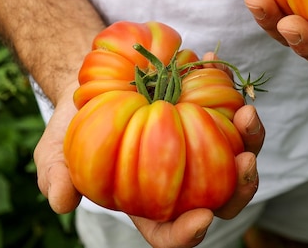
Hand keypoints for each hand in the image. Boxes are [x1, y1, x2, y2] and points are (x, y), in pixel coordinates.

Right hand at [34, 75, 264, 247]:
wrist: (96, 80)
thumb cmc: (78, 122)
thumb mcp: (56, 148)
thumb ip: (56, 175)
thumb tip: (62, 202)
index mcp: (148, 201)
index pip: (171, 232)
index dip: (188, 234)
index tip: (201, 218)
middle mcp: (182, 179)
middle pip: (221, 199)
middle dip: (241, 187)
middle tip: (245, 163)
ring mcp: (202, 146)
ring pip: (238, 156)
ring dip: (250, 140)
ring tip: (247, 114)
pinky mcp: (212, 114)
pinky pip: (232, 113)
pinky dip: (234, 96)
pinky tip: (226, 75)